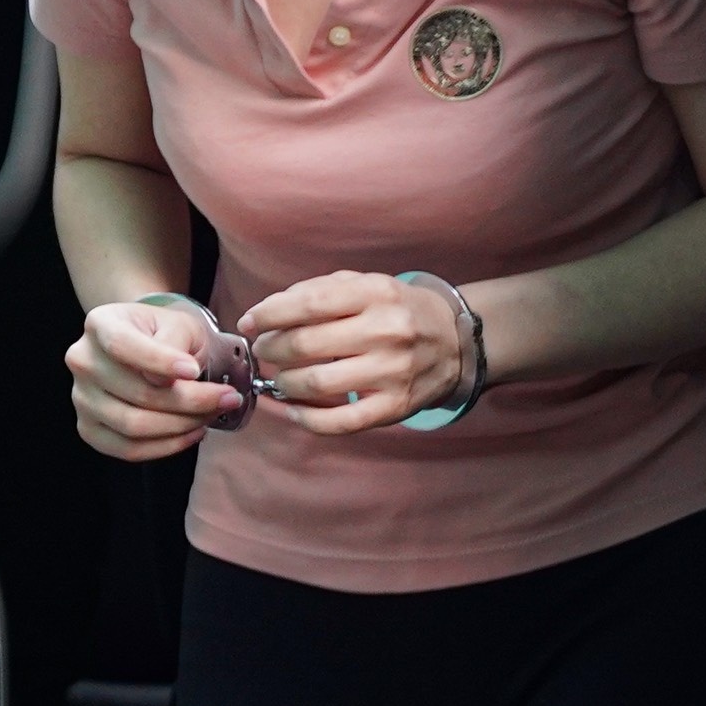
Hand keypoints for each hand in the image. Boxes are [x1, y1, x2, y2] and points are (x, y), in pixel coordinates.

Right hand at [65, 300, 239, 460]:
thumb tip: (166, 380)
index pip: (123, 346)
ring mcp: (81, 398)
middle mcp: (82, 361)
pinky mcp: (89, 429)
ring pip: (134, 426)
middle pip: (137, 393)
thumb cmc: (164, 333)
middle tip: (227, 398)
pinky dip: (167, 446)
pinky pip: (128, 449)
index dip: (160, 361)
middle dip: (191, 401)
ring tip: (212, 415)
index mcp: (99, 324)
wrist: (147, 347)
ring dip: (182, 425)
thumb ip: (173, 341)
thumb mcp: (177, 322)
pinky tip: (192, 432)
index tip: (195, 371)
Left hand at [239, 271, 462, 434]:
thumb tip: (264, 314)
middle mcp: (386, 331)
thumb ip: (316, 291)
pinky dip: (310, 419)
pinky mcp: (398, 406)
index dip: (269, 315)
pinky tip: (295, 410)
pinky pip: (343, 421)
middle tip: (264, 350)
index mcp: (374, 293)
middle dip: (272, 349)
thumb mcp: (364, 284)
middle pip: (307, 345)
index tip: (249, 323)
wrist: (457, 340)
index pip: (308, 304)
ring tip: (280, 377)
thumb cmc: (395, 309)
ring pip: (319, 383)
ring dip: (286, 383)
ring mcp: (394, 372)